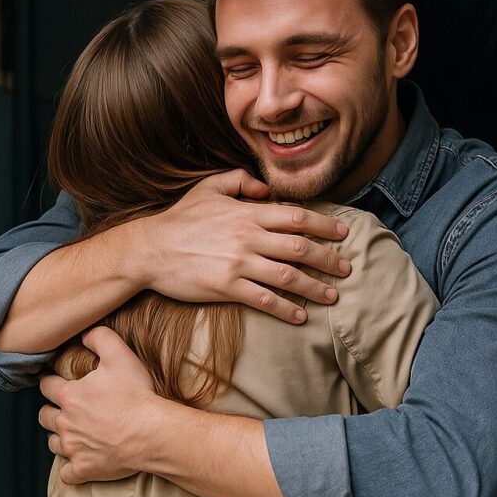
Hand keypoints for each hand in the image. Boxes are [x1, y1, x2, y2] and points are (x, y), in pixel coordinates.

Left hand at [38, 327, 162, 483]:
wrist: (152, 432)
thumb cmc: (137, 394)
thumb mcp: (120, 355)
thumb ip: (99, 337)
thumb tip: (84, 333)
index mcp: (70, 396)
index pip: (47, 386)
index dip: (50, 382)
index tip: (54, 381)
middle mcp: (65, 423)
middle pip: (44, 416)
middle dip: (51, 411)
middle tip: (64, 408)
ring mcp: (74, 448)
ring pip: (53, 443)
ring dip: (59, 437)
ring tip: (71, 433)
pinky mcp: (84, 469)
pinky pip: (67, 473)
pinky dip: (70, 468)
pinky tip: (78, 462)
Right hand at [134, 169, 351, 323]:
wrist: (149, 249)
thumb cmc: (180, 219)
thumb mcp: (208, 187)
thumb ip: (240, 180)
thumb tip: (266, 189)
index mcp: (247, 213)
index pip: (296, 217)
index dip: (324, 225)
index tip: (343, 233)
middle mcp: (248, 238)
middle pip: (300, 248)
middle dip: (328, 259)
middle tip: (347, 269)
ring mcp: (238, 264)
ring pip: (288, 276)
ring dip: (315, 287)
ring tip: (332, 295)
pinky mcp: (226, 287)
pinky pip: (263, 300)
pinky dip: (285, 309)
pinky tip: (300, 316)